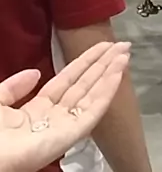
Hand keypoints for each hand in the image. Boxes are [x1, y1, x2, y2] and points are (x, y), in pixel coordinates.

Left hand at [0, 42, 129, 171]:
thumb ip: (15, 86)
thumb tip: (36, 73)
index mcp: (36, 111)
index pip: (67, 81)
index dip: (84, 63)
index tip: (102, 47)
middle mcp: (54, 118)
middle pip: (84, 86)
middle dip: (103, 65)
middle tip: (122, 46)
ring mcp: (64, 127)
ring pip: (93, 96)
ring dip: (110, 74)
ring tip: (125, 54)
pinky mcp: (70, 136)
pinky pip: (92, 111)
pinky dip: (107, 91)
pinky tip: (118, 73)